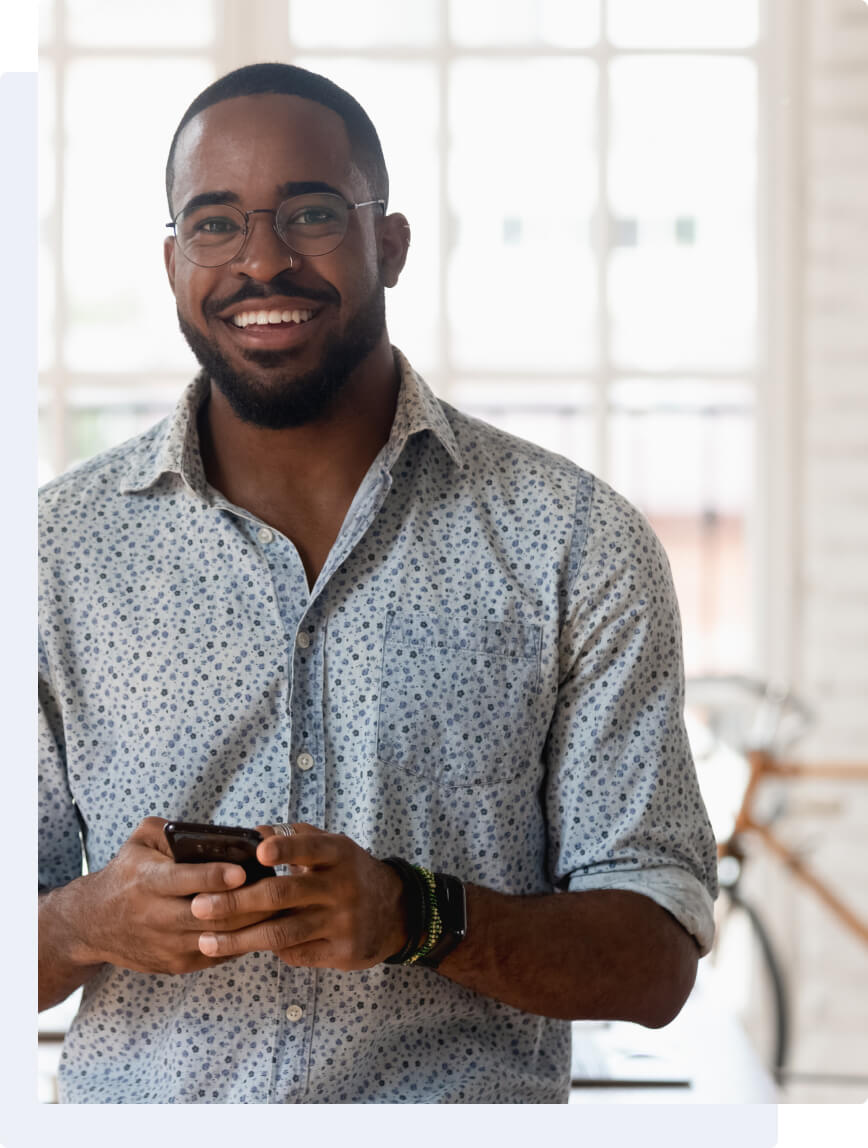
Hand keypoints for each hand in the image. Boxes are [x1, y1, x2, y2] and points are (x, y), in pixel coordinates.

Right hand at [70, 817, 275, 974]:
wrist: (93, 923)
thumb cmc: (127, 873)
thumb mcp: (140, 842)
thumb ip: (172, 830)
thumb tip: (211, 832)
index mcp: (149, 881)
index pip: (185, 880)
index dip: (215, 877)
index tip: (242, 872)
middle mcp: (157, 916)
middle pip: (210, 914)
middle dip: (246, 903)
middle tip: (278, 889)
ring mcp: (168, 945)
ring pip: (220, 938)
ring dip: (252, 924)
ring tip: (280, 905)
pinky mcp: (177, 964)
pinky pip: (219, 955)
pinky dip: (243, 941)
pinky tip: (263, 924)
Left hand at [190, 824, 407, 969]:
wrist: (394, 912)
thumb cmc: (347, 872)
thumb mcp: (331, 847)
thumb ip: (293, 837)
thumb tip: (250, 833)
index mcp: (338, 854)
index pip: (310, 847)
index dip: (285, 848)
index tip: (257, 852)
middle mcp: (342, 887)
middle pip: (283, 895)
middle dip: (236, 902)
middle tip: (199, 907)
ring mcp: (343, 922)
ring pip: (282, 932)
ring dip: (239, 938)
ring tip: (205, 941)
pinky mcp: (342, 953)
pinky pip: (296, 954)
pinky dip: (269, 950)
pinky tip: (243, 947)